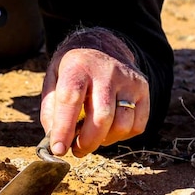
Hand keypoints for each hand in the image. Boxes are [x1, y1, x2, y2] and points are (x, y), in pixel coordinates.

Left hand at [41, 28, 148, 156]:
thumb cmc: (74, 69)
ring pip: (122, 125)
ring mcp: (128, 80)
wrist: (103, 44)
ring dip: (105, 141)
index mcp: (78, 67)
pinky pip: (137, 125)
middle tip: (77, 150)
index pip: (70, 100)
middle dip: (88, 142)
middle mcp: (107, 72)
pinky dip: (122, 136)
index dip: (64, 128)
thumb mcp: (53, 79)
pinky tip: (110, 129)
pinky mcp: (143, 89)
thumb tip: (55, 143)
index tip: (58, 149)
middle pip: (102, 117)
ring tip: (93, 137)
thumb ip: (51, 110)